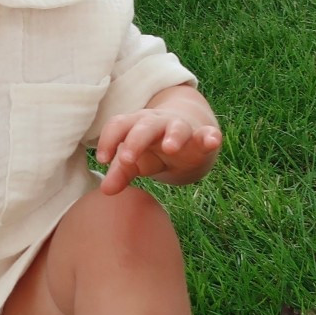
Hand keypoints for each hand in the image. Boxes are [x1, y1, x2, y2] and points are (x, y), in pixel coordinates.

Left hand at [95, 110, 222, 193]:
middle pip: (145, 126)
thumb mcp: (137, 161)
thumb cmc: (153, 149)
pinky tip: (213, 141)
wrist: (187, 136)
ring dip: (173, 136)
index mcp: (136, 126)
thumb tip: (105, 190)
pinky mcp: (202, 137)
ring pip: (177, 128)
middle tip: (127, 159)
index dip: (109, 139)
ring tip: (170, 147)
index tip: (102, 159)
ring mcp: (181, 128)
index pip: (119, 125)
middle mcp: (157, 123)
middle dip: (135, 140)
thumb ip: (121, 172)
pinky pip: (208, 134)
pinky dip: (211, 136)